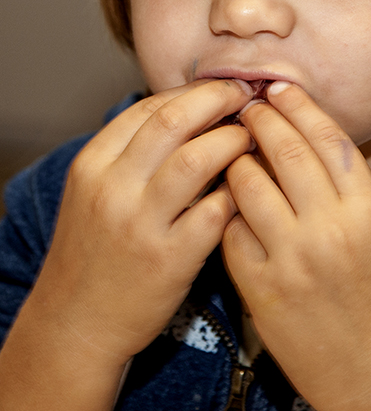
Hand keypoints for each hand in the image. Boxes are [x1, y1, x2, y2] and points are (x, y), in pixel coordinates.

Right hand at [31, 79, 254, 363]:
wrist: (77, 321)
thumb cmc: (96, 250)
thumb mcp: (95, 191)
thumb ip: (132, 153)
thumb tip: (191, 110)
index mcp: (93, 164)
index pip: (149, 108)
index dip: (193, 91)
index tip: (222, 89)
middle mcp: (113, 188)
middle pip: (174, 121)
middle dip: (218, 100)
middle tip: (247, 97)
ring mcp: (141, 224)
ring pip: (198, 159)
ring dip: (234, 141)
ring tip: (252, 138)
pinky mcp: (170, 259)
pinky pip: (217, 210)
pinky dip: (239, 191)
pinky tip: (252, 186)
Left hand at [222, 82, 370, 410]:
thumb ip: (346, 188)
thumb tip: (302, 139)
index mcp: (368, 209)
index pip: (327, 138)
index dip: (298, 106)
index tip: (278, 89)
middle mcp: (331, 228)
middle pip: (284, 152)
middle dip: (259, 120)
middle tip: (244, 106)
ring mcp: (293, 259)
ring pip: (247, 184)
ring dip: (234, 160)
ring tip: (231, 153)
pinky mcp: (262, 289)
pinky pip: (231, 231)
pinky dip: (228, 212)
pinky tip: (228, 206)